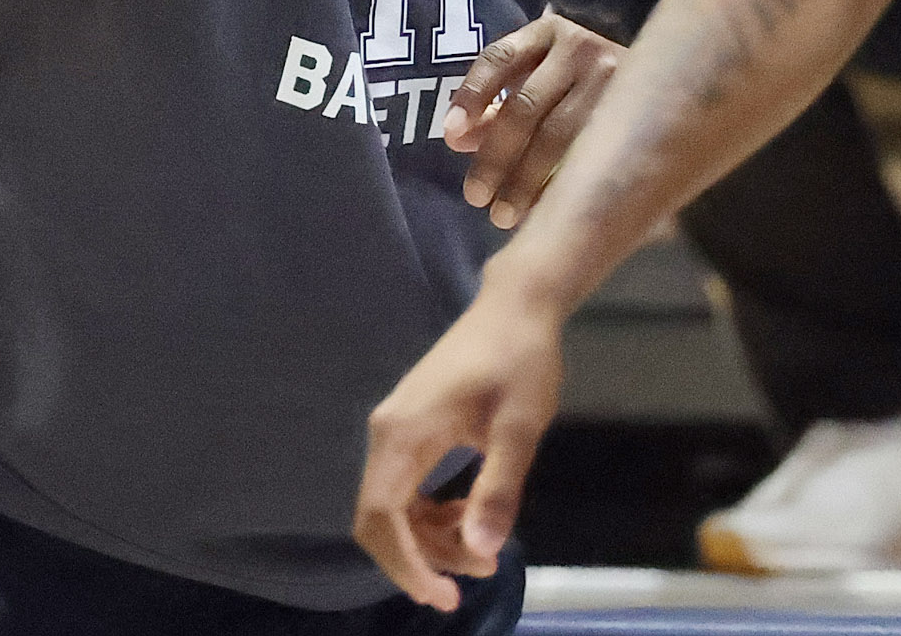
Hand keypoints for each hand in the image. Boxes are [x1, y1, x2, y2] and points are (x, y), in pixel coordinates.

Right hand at [354, 279, 562, 610]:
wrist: (515, 306)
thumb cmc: (520, 361)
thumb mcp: (519, 428)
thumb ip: (498, 488)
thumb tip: (481, 549)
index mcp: (403, 434)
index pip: (381, 515)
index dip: (405, 563)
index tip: (443, 595)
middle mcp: (388, 433)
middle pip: (382, 516)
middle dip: (424, 557)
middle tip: (482, 571)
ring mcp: (397, 429)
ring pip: (395, 504)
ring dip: (432, 537)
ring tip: (485, 547)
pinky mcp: (412, 427)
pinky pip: (407, 486)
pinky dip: (433, 512)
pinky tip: (469, 514)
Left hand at [440, 12, 623, 229]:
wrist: (666, 68)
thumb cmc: (577, 80)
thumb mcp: (537, 76)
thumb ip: (497, 104)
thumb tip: (460, 140)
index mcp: (545, 32)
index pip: (499, 59)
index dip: (472, 96)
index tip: (451, 138)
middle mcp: (580, 49)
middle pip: (525, 106)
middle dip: (496, 155)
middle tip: (475, 196)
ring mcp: (613, 78)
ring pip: (558, 135)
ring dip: (524, 179)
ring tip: (503, 215)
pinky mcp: (636, 109)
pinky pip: (588, 153)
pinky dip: (559, 184)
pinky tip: (542, 210)